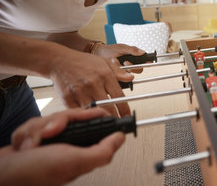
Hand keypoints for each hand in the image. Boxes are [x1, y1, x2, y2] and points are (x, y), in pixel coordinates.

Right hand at [0, 108, 123, 185]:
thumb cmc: (30, 175)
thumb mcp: (74, 162)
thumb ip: (102, 151)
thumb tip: (120, 138)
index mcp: (82, 153)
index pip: (97, 126)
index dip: (92, 116)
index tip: (81, 115)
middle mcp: (69, 147)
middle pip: (73, 117)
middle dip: (57, 122)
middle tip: (50, 133)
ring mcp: (52, 143)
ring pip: (53, 119)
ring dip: (38, 129)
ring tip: (32, 145)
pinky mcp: (36, 140)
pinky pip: (36, 123)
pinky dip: (27, 133)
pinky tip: (23, 146)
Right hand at [48, 47, 133, 116]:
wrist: (60, 61)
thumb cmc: (83, 62)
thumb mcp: (104, 62)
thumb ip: (118, 72)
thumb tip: (130, 78)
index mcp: (104, 75)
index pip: (119, 96)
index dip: (124, 109)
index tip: (127, 115)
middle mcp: (93, 84)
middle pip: (107, 107)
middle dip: (114, 116)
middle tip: (117, 122)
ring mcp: (80, 91)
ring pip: (93, 111)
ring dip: (99, 117)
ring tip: (104, 120)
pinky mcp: (68, 98)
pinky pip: (79, 112)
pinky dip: (84, 116)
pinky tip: (89, 117)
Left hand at [94, 43, 145, 72]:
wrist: (97, 54)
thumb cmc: (110, 50)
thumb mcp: (121, 48)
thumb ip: (132, 50)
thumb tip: (142, 52)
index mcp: (134, 58)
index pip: (144, 62)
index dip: (145, 63)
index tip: (145, 62)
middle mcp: (130, 66)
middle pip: (139, 70)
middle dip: (133, 67)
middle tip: (126, 62)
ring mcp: (124, 72)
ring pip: (130, 75)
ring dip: (124, 70)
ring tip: (117, 63)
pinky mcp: (117, 77)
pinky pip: (121, 79)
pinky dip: (117, 74)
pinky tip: (113, 68)